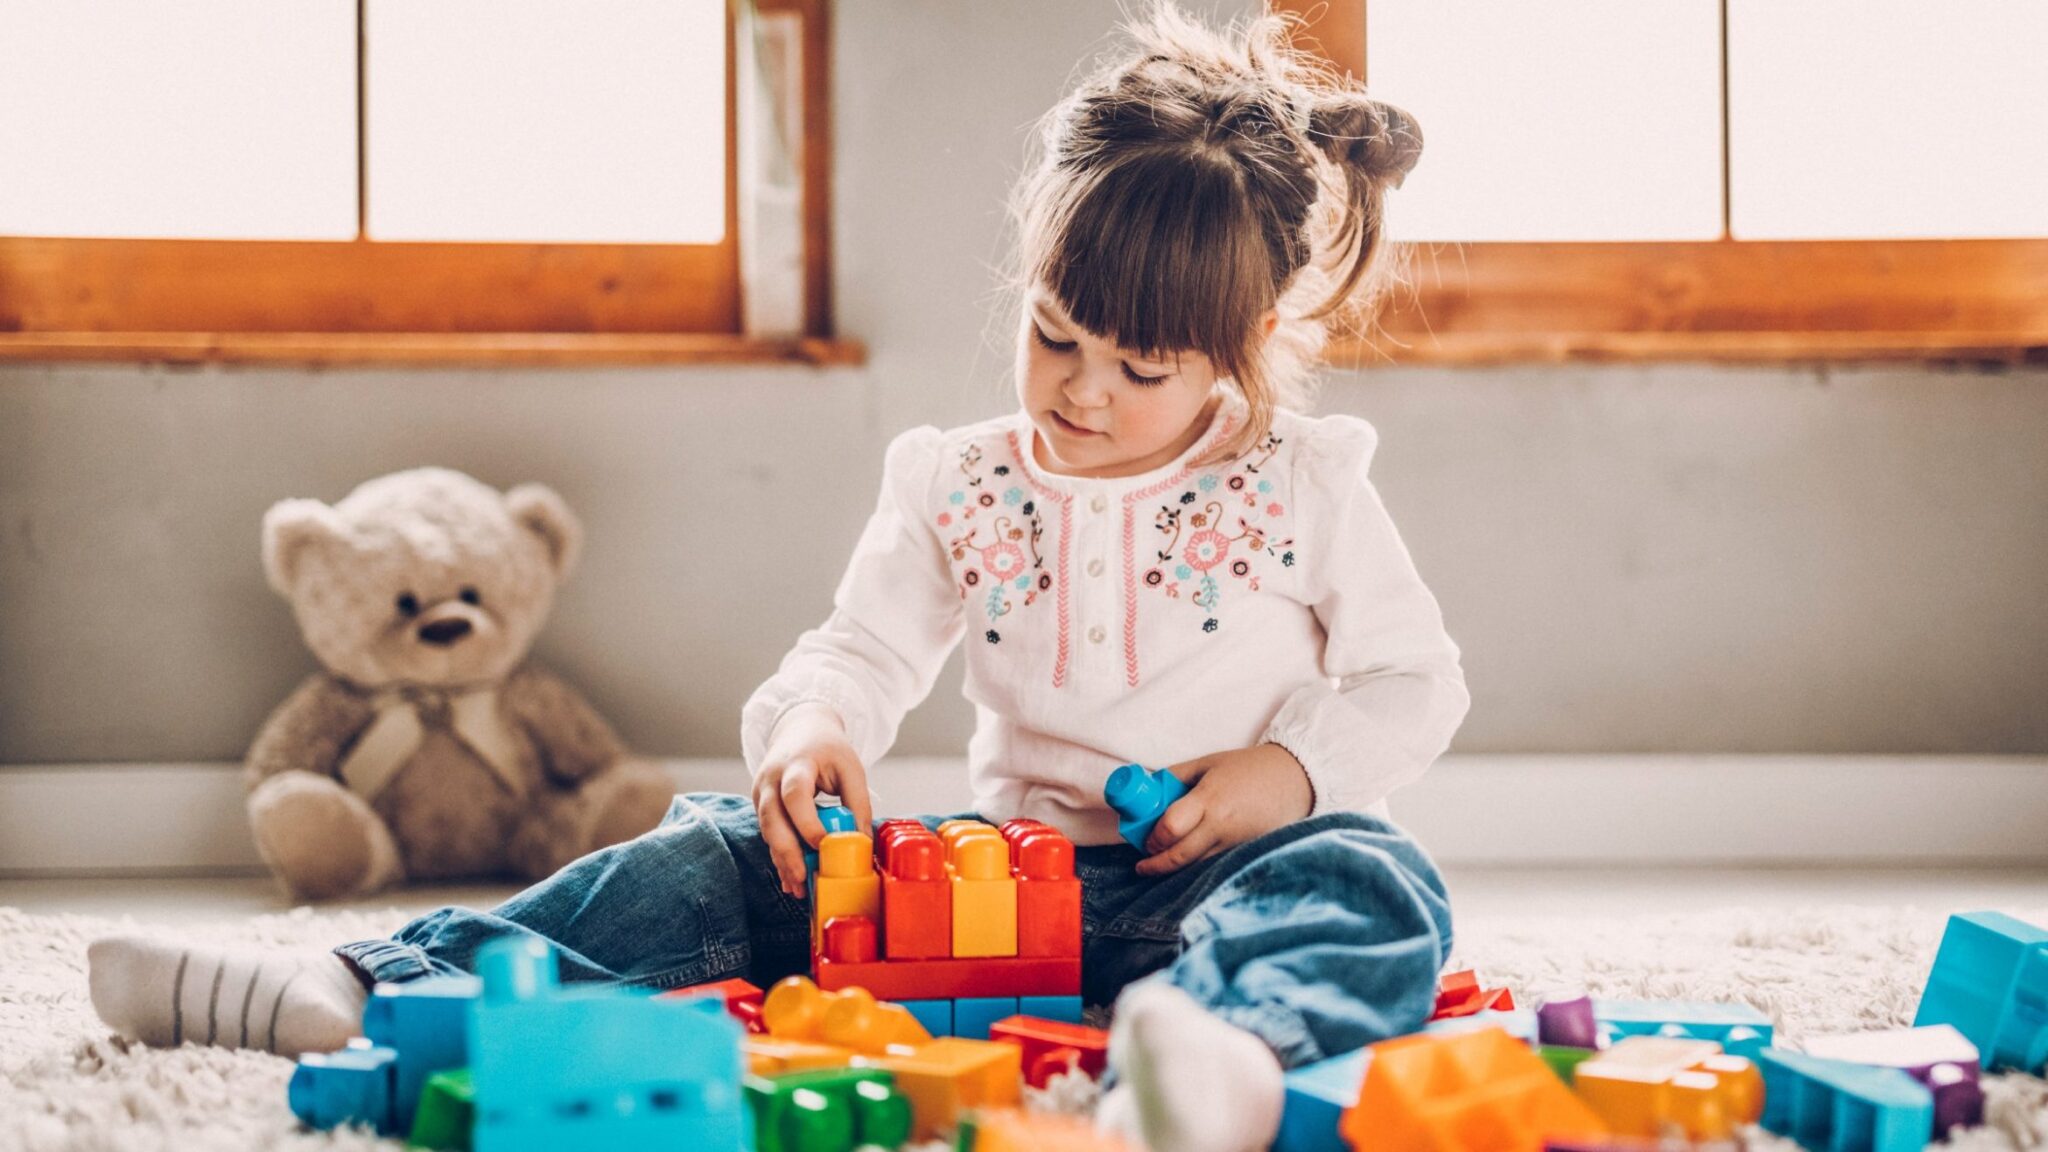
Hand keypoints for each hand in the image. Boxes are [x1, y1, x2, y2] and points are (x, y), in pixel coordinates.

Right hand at [754, 702, 872, 896]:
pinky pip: (769, 835)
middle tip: (804, 879)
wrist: (800, 729)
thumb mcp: (850, 768)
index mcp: (795, 764)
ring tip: (800, 889)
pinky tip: (793, 880)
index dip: (806, 822)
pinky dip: (780, 858)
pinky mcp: (761, 806)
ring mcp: (761, 792)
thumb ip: (858, 803)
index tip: (824, 846)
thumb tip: (861, 843)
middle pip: (770, 818)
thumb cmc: (829, 749)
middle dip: (786, 851)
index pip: (795, 794)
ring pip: (766, 832)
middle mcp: (770, 779)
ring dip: (782, 861)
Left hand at [1135, 742, 1312, 876]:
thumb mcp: (1207, 763)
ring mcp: (1235, 844)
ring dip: (1175, 868)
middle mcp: (1221, 826)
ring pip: (1197, 867)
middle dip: (1156, 864)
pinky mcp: (1246, 853)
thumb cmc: (1249, 768)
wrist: (1295, 780)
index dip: (1152, 838)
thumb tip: (1146, 788)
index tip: (1144, 839)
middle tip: (1144, 865)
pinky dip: (1198, 866)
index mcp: (1209, 800)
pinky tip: (1190, 860)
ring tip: (1161, 864)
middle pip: (1180, 856)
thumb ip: (1175, 776)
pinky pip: (1215, 865)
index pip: (1171, 828)